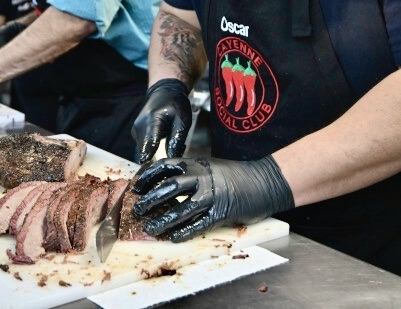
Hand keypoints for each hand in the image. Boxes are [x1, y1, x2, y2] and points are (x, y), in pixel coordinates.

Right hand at [132, 79, 192, 163]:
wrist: (163, 92)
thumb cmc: (175, 104)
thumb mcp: (182, 120)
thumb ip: (177, 139)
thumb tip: (172, 158)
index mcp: (151, 122)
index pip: (148, 147)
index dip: (152, 162)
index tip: (157, 172)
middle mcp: (139, 128)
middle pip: (145, 153)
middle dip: (158, 160)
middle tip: (175, 156)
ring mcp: (136, 132)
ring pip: (144, 152)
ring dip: (156, 155)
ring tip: (172, 146)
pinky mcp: (136, 134)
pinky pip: (144, 148)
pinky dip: (154, 150)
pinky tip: (164, 143)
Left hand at [132, 156, 293, 241]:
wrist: (265, 180)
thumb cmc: (234, 175)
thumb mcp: (209, 166)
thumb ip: (189, 173)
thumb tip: (161, 185)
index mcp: (196, 163)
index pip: (165, 166)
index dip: (147, 177)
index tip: (136, 187)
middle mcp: (202, 177)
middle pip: (169, 187)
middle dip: (150, 199)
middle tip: (138, 210)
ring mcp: (213, 195)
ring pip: (182, 208)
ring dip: (163, 219)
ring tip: (150, 228)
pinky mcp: (222, 213)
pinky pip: (199, 224)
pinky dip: (185, 231)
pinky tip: (173, 237)